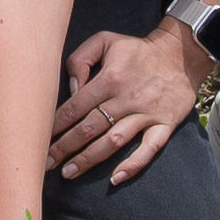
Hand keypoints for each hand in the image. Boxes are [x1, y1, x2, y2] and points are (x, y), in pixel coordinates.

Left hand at [51, 24, 206, 182]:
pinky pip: (149, 149)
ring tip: (69, 172)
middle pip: (90, 127)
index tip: (39, 138)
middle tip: (45, 164)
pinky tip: (116, 178)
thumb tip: (72, 88)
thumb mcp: (105, 41)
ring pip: (113, 141)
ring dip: (90, 159)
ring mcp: (146, 113)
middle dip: (65, 147)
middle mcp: (126, 98)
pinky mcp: (165, 124)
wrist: (180, 55)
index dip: (56, 125)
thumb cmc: (137, 50)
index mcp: (110, 78)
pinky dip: (134, 164)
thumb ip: (81, 59)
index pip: (76, 107)